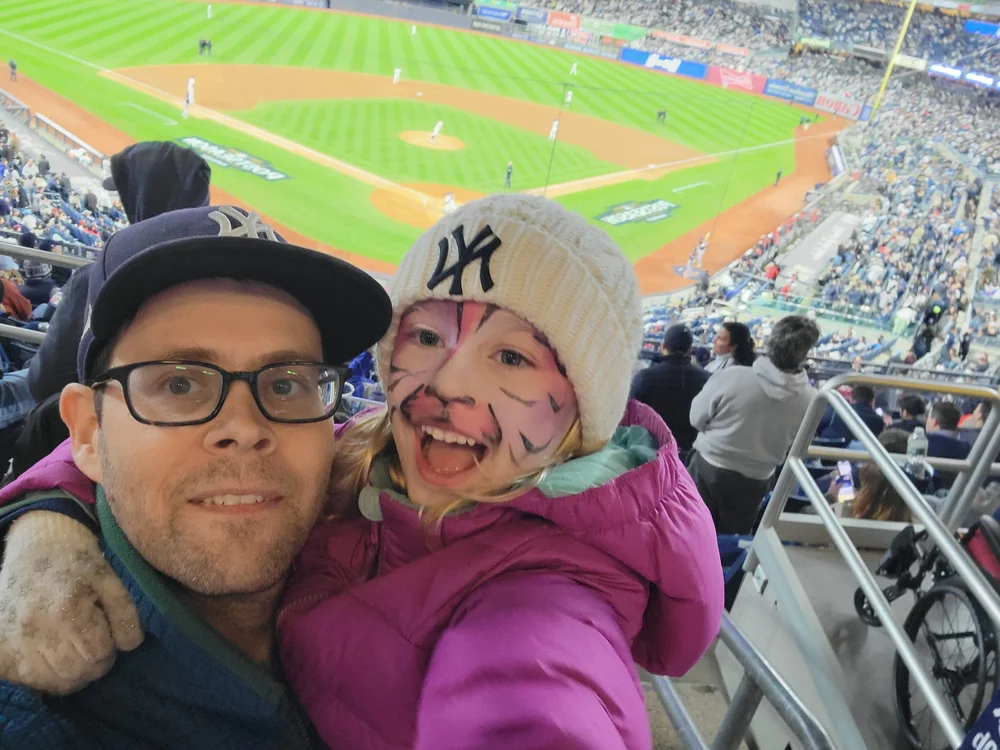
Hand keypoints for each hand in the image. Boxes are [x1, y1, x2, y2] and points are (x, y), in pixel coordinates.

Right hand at [0, 511, 142, 693]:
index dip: (110, 652)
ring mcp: (12, 642)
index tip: (110, 641)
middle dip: (94, 665)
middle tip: (95, 649)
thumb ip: (125, 613)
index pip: (98, 655)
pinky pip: (28, 681)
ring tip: (77, 654)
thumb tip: (129, 646)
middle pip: (75, 673)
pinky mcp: (0, 651)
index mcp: (66, 610)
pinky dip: (45, 677)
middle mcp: (34, 630)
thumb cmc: (78, 563)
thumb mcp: (110, 580)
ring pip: (52, 682)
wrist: (36, 547)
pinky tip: (54, 658)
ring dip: (72, 675)